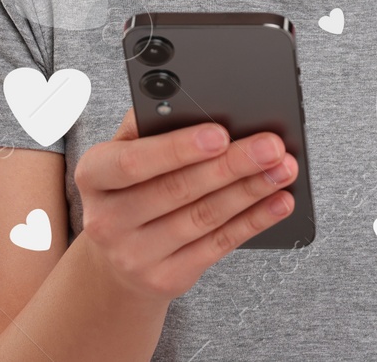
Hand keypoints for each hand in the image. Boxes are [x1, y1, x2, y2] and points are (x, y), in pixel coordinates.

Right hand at [72, 108, 299, 301]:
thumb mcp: (122, 153)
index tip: (220, 133)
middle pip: (178, 189)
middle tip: (271, 146)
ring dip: (251, 191)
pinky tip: (278, 202)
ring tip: (283, 169)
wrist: (115, 262)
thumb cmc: (129, 190)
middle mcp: (107, 220)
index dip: (178, 149)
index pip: (133, 162)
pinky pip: (218, 245)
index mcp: (93, 175)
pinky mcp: (166, 278)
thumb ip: (148, 125)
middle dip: (232, 165)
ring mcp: (135, 255)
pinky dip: (254, 221)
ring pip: (204, 217)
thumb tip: (186, 98)